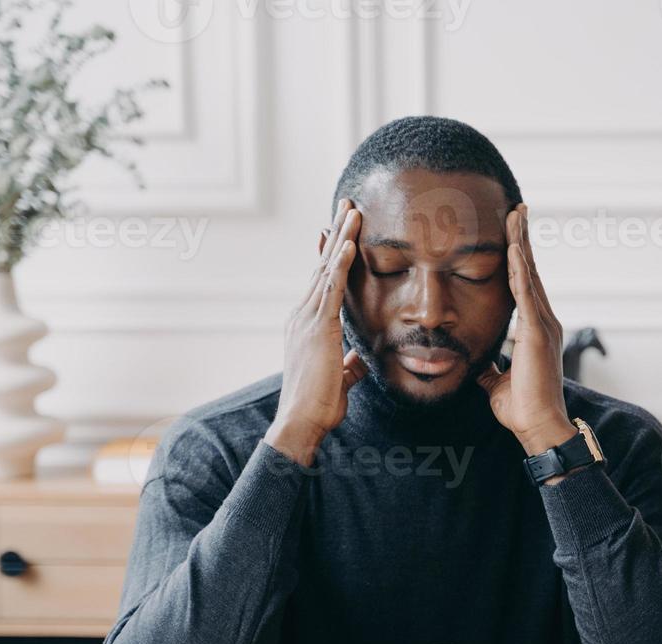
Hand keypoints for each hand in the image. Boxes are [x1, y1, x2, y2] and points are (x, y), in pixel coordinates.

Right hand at [266, 199, 369, 464]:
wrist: (301, 421)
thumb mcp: (340, 378)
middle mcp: (302, 315)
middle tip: (346, 203)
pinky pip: (331, 290)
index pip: (322, 281)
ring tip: (352, 210)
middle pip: (323, 265)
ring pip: (327, 270)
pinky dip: (340, 265)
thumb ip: (349, 364)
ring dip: (341, 238)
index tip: (340, 230)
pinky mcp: (318, 329)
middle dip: (336, 233)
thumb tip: (360, 360)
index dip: (332, 254)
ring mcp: (308, 319)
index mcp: (306, 324)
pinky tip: (349, 244)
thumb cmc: (318, 405)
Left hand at [477, 204, 576, 457]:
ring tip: (516, 215)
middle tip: (517, 209)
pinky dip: (520, 270)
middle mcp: (543, 321)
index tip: (512, 234)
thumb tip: (476, 362)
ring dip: (522, 243)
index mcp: (534, 330)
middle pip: (531, 270)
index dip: (518, 259)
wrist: (537, 427)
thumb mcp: (496, 381)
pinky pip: (527, 294)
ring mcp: (543, 325)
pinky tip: (515, 248)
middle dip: (523, 238)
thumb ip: (489, 367)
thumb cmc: (521, 408)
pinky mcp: (537, 333)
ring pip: (531, 274)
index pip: (524, 285)